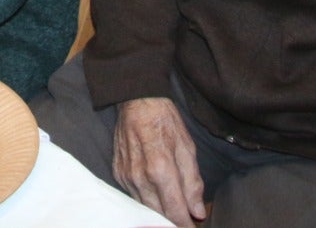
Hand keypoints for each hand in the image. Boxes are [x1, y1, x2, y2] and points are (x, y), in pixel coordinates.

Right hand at [113, 97, 206, 223]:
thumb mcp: (187, 147)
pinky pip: (133, 196)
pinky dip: (146, 200)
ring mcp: (126, 176)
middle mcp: (140, 177)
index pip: (175, 211)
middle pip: (158, 214)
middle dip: (173, 221)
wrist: (136, 101)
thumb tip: (197, 210)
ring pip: (145, 208)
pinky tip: (155, 197)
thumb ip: (193, 182)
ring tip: (172, 212)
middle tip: (184, 221)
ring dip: (159, 213)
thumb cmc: (165, 121)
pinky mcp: (118, 174)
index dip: (185, 224)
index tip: (193, 227)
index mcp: (161, 169)